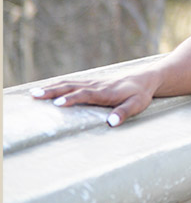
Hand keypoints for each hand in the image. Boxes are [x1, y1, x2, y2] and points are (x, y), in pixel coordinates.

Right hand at [30, 73, 158, 127]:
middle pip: (72, 87)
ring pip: (69, 83)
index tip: (58, 104)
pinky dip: (58, 84)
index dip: (72, 99)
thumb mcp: (137, 105)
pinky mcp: (91, 82)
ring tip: (33, 93)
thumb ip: (124, 113)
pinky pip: (72, 82)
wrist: (145, 79)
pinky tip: (46, 89)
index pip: (86, 95)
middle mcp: (96, 85)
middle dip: (53, 91)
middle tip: (35, 96)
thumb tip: (111, 123)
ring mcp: (93, 82)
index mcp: (106, 92)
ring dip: (52, 87)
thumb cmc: (140, 94)